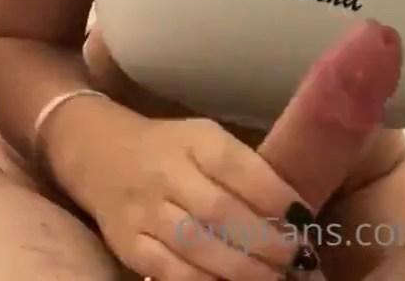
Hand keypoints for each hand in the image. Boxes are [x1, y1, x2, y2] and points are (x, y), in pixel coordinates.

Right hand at [86, 113, 315, 279]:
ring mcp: (145, 210)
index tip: (304, 217)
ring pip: (196, 245)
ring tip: (273, 278)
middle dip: (264, 240)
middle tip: (296, 258)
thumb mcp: (205, 138)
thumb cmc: (170, 147)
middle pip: (220, 211)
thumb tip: (292, 212)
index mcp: (195, 140)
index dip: (274, 194)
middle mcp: (168, 172)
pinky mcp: (128, 244)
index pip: (238, 166)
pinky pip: (169, 271)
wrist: (101, 153)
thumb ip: (242, 169)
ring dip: (241, 268)